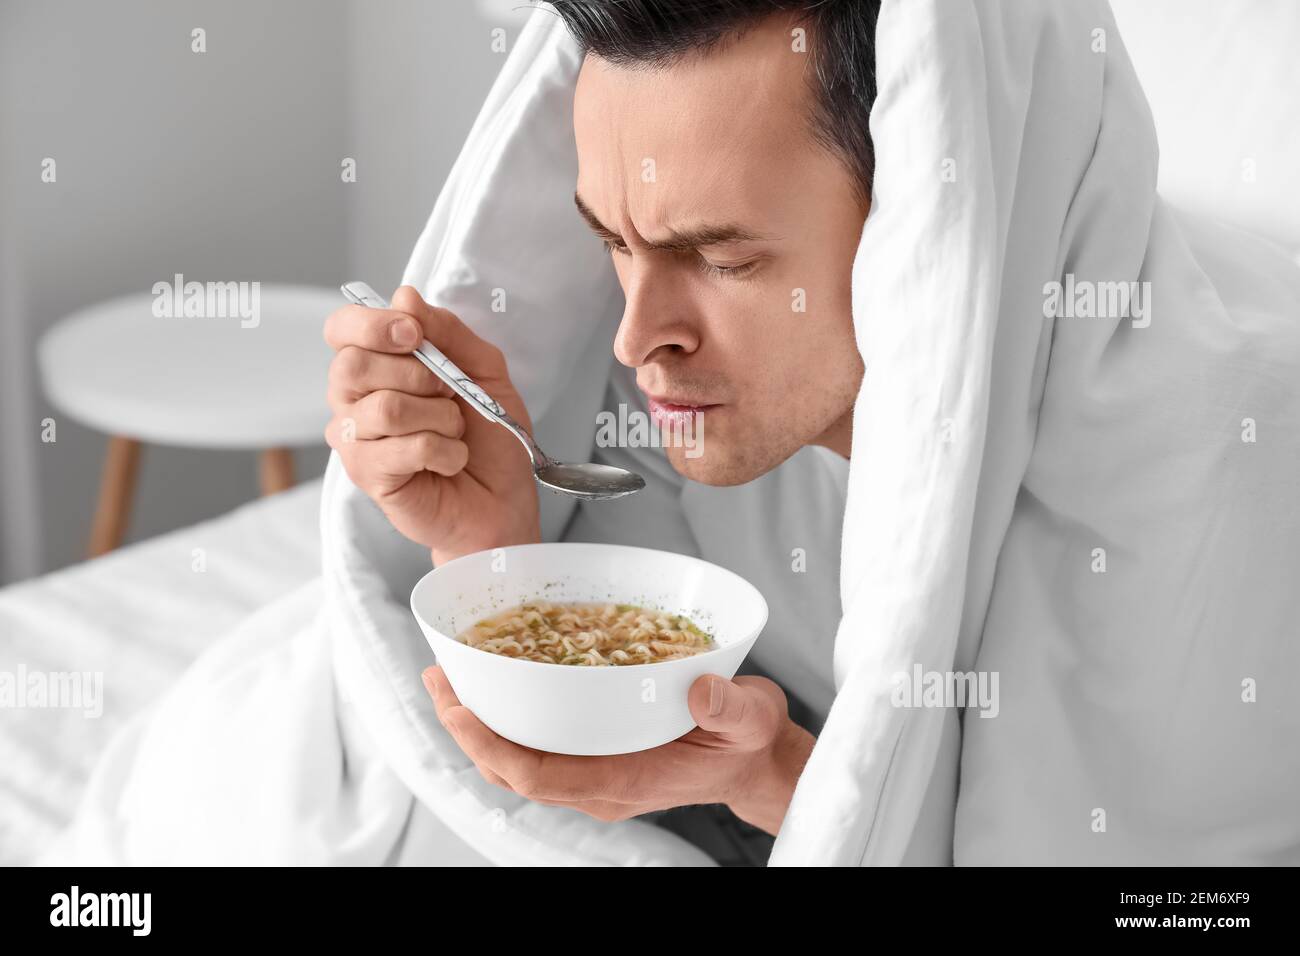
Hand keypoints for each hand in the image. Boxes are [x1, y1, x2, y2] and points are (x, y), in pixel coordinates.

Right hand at [324, 286, 540, 563]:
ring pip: (384, 409)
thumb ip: (447, 332)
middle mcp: (354, 401)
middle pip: (352, 366)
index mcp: (377, 368)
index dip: (373, 324)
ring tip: (455, 433)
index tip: (415, 335)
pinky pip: (400, 448)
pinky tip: (452, 460)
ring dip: (439, 418)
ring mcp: (356, 441)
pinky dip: (442, 451)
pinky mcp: (368, 477)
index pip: (342, 329)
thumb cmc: (491, 439)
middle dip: (416, 375)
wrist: (505, 500)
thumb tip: (404, 296)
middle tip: (448, 394)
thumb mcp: (484, 370)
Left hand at [422, 665, 815, 835]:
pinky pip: (537, 748)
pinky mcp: (595, 757)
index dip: (491, 747)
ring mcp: (594, 775)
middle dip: (467, 731)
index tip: (459, 710)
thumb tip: (700, 690)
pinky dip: (507, 721)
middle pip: (512, 770)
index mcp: (624, 780)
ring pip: (517, 762)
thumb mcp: (751, 717)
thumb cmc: (749, 741)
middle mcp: (599, 785)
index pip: (538, 775)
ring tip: (449, 679)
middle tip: (438, 679)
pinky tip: (495, 684)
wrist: (755, 764)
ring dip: (478, 726)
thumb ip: (730, 706)